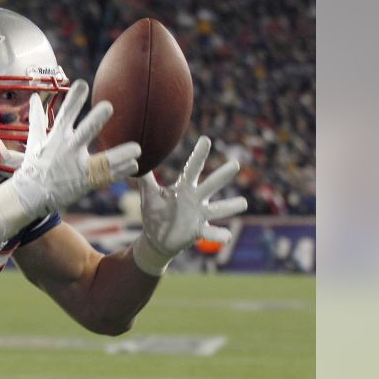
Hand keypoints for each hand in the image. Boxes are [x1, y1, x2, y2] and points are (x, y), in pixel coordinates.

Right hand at [9, 80, 141, 217]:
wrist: (32, 194)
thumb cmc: (36, 165)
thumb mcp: (35, 141)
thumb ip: (38, 118)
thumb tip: (35, 97)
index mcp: (56, 138)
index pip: (64, 115)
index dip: (73, 100)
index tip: (82, 84)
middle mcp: (67, 151)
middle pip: (83, 134)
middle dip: (94, 121)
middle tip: (108, 106)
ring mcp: (76, 168)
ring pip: (101, 161)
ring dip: (119, 155)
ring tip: (137, 149)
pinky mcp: (84, 182)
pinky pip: (105, 177)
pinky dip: (120, 172)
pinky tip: (134, 165)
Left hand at [132, 136, 248, 274]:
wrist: (156, 239)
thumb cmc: (155, 213)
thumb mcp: (149, 194)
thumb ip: (145, 177)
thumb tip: (135, 158)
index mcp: (184, 188)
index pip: (192, 168)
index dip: (198, 155)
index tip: (205, 139)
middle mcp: (196, 199)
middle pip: (210, 185)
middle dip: (222, 176)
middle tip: (235, 164)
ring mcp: (200, 215)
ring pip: (218, 209)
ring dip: (230, 206)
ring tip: (243, 203)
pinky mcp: (199, 231)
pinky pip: (212, 233)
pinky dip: (220, 235)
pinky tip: (227, 236)